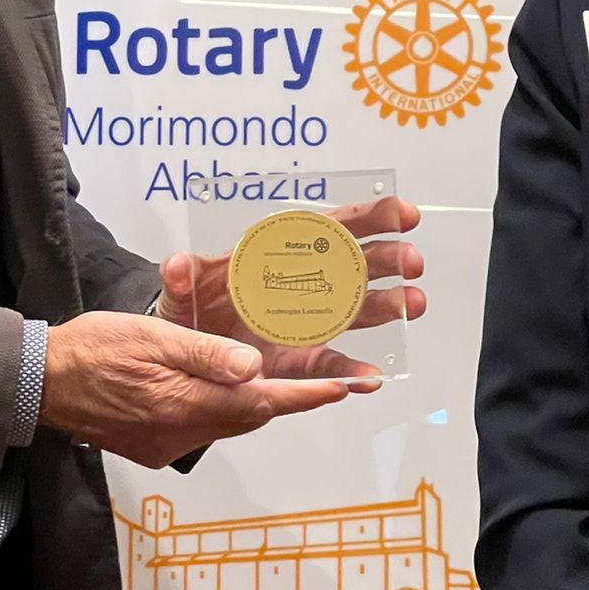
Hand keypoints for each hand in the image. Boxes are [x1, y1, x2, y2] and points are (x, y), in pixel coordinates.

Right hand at [38, 310, 347, 465]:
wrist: (39, 381)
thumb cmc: (92, 349)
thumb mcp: (152, 335)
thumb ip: (206, 353)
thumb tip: (254, 368)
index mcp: (183, 403)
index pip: (261, 402)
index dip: (306, 395)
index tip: (343, 387)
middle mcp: (178, 432)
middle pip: (248, 417)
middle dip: (284, 398)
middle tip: (319, 379)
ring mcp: (163, 445)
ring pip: (226, 424)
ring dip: (250, 404)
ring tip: (274, 380)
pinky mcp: (150, 448)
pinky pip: (200, 430)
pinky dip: (218, 410)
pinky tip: (216, 390)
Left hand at [154, 195, 425, 386]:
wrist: (186, 353)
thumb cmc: (193, 308)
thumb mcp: (183, 287)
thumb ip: (182, 276)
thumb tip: (176, 265)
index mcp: (282, 257)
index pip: (331, 229)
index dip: (369, 218)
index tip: (400, 213)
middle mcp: (305, 287)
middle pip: (358, 266)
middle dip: (390, 259)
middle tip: (411, 261)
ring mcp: (309, 324)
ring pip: (359, 311)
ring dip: (390, 306)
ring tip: (412, 304)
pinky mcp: (302, 361)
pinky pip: (333, 365)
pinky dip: (355, 372)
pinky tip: (371, 376)